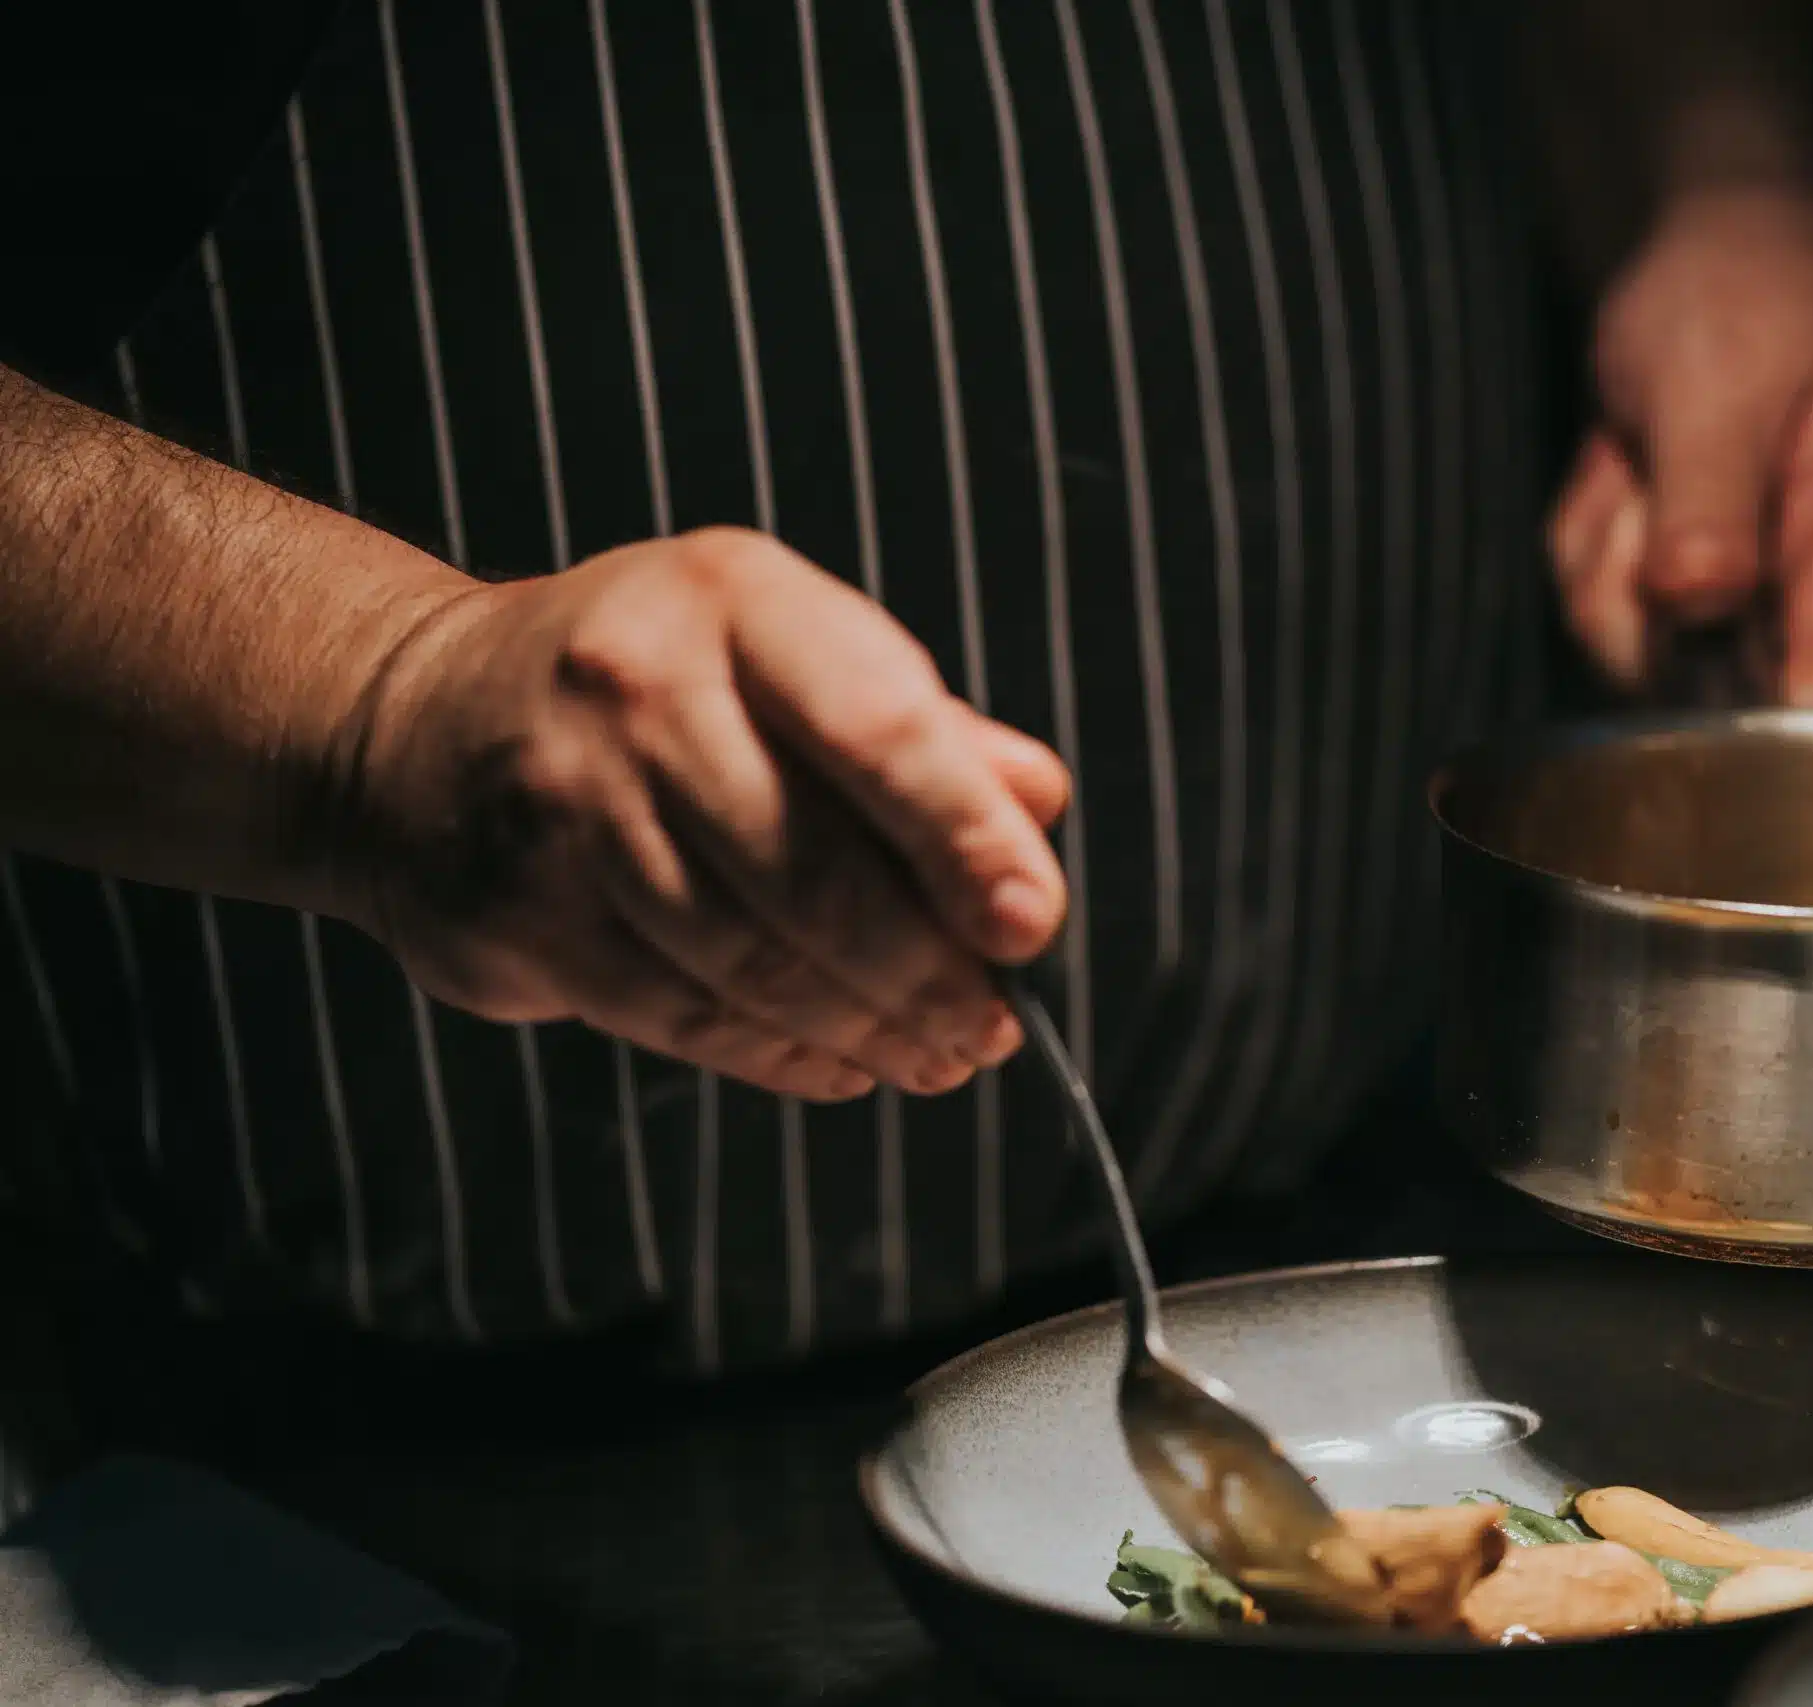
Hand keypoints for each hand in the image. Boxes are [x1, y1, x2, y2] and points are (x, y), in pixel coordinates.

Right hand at [339, 527, 1068, 1100]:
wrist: (414, 718)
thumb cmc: (654, 685)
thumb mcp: (787, 651)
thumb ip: (921, 727)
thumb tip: (1035, 803)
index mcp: (736, 600)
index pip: (879, 727)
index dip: (964, 837)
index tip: (1030, 922)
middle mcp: (639, 687)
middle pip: (814, 871)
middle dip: (925, 970)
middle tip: (989, 1025)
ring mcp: (565, 802)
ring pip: (749, 957)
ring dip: (864, 1028)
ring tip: (936, 1054)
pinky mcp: (517, 909)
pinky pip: (679, 1012)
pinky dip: (780, 1054)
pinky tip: (841, 1062)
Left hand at [1548, 188, 1812, 705]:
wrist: (1708, 252)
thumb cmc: (1740, 295)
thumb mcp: (1716, 382)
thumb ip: (1711, 501)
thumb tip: (1700, 606)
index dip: (1758, 714)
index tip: (1677, 646)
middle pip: (1722, 690)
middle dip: (1645, 596)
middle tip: (1644, 480)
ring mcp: (1764, 603)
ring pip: (1646, 656)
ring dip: (1609, 560)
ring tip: (1637, 465)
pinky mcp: (1703, 605)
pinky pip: (1612, 623)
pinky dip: (1595, 550)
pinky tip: (1627, 481)